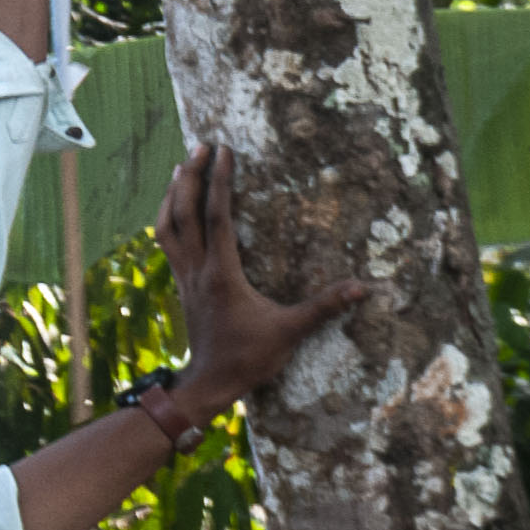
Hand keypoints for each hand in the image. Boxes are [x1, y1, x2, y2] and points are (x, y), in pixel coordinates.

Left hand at [159, 141, 365, 410]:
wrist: (209, 383)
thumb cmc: (248, 358)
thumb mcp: (290, 332)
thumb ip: (324, 307)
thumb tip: (362, 288)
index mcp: (222, 274)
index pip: (217, 218)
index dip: (220, 183)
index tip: (224, 153)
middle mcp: (197, 270)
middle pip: (184, 213)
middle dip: (191, 177)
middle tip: (202, 146)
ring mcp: (184, 276)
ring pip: (167, 226)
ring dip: (172, 194)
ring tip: (184, 166)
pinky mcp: (181, 284)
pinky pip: (167, 242)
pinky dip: (168, 218)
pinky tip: (175, 207)